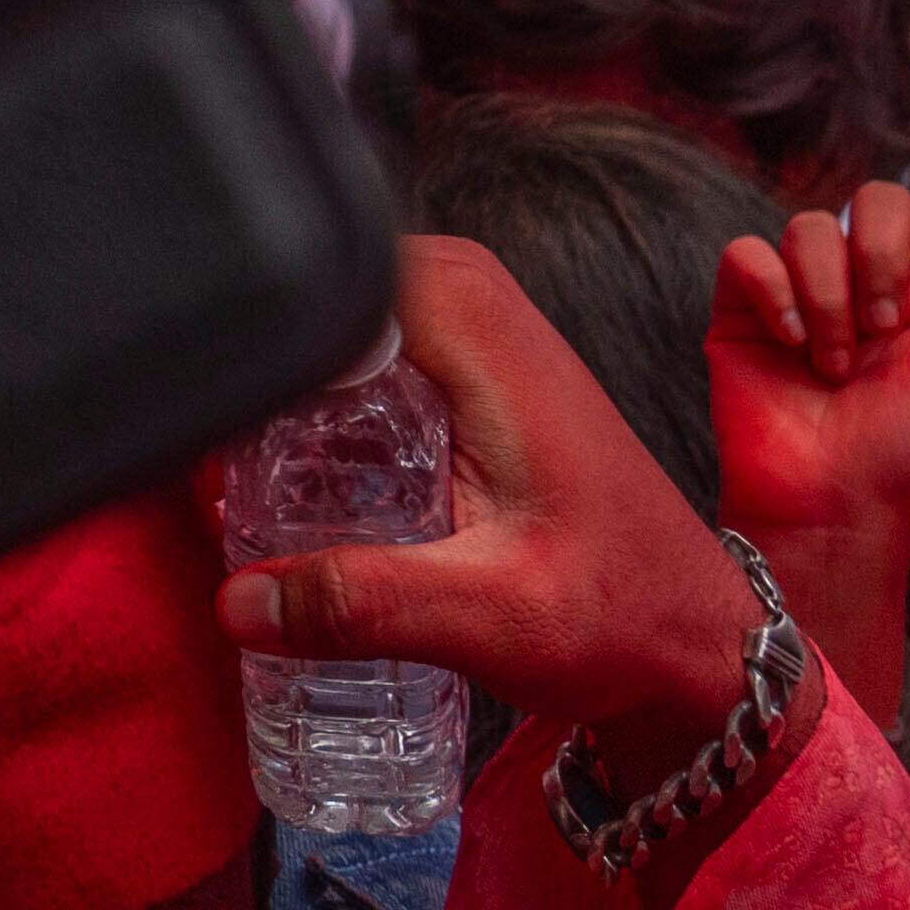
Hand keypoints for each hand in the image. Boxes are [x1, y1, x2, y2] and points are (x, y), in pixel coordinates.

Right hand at [213, 239, 764, 780]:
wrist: (693, 637)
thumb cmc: (620, 616)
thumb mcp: (488, 619)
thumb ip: (363, 606)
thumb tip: (238, 602)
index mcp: (481, 330)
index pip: (326, 271)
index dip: (258, 343)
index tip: (215, 422)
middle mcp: (479, 302)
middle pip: (317, 289)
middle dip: (261, 370)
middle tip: (222, 459)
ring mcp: (478, 324)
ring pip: (337, 316)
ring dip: (290, 389)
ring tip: (253, 473)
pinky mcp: (474, 363)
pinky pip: (369, 344)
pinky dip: (326, 400)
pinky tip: (307, 475)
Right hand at [703, 64, 909, 702]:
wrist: (834, 501)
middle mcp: (873, 279)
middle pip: (879, 197)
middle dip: (882, 258)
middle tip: (883, 333)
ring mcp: (808, 290)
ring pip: (813, 223)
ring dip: (833, 294)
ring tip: (837, 359)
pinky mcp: (746, 305)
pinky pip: (751, 252)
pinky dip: (776, 295)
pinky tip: (790, 341)